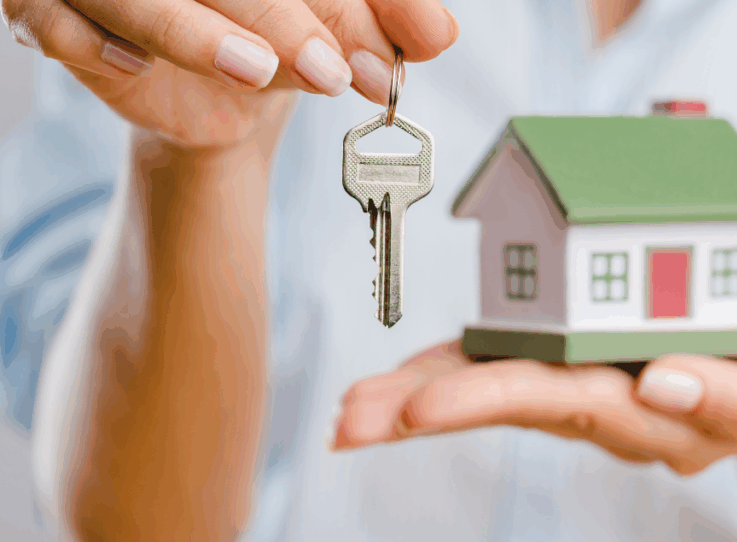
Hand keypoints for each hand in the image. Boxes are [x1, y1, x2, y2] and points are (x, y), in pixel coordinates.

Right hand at [2, 0, 457, 147]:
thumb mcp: (333, 29)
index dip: (346, 1)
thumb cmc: (271, 33)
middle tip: (339, 72)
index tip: (404, 45)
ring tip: (260, 70)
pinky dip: (95, 41)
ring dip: (195, 31)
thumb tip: (437, 34)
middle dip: (287, 19)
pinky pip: (59, 22)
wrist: (215, 93)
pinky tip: (137, 67)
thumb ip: (381, 22)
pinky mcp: (55, 11)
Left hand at [329, 287, 736, 473]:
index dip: (493, 399)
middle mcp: (617, 404)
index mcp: (665, 409)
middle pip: (513, 403)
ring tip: (350, 412)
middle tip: (349, 423)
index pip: (569, 404)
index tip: (423, 411)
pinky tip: (409, 379)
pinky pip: (520, 361)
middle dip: (429, 410)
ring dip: (424, 396)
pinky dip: (461, 366)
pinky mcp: (593, 356)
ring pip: (503, 388)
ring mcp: (600, 384)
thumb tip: (665, 386)